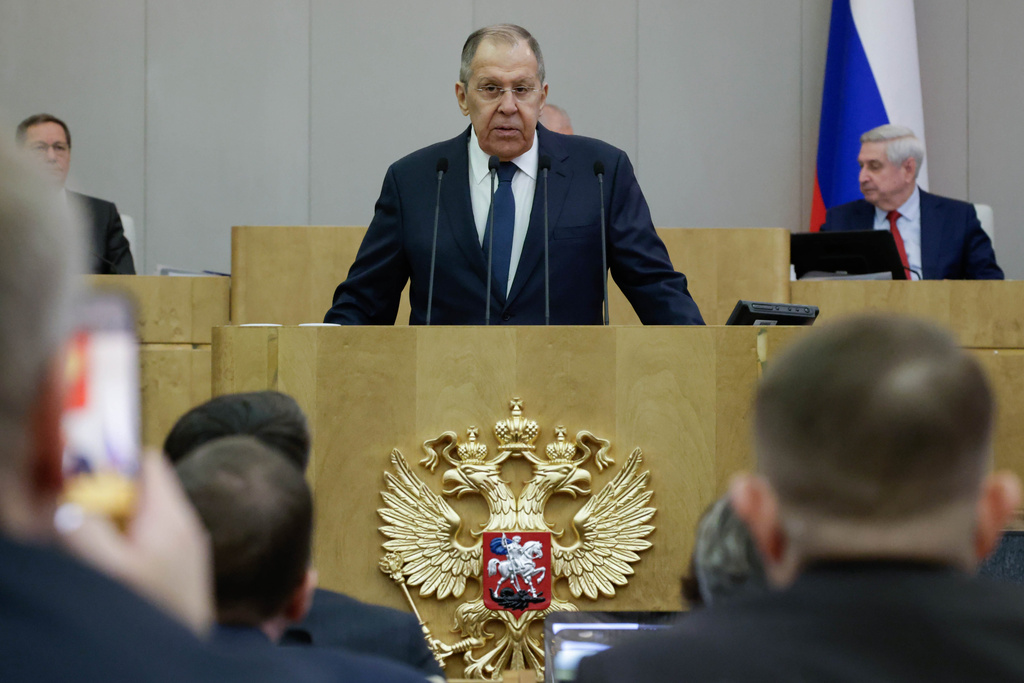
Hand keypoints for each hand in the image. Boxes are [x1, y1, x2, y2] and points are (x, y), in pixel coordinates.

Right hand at [58, 453, 213, 634]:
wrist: (181, 655)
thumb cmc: (151, 611)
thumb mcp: (109, 569)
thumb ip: (87, 530)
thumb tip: (73, 505)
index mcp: (171, 516)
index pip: (149, 463)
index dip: (115, 467)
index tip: (89, 487)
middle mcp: (187, 524)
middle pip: (146, 489)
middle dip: (113, 501)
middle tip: (90, 525)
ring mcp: (190, 545)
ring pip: (149, 516)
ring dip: (122, 527)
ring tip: (108, 555)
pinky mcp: (187, 565)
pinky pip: (156, 538)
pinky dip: (135, 545)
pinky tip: (125, 572)